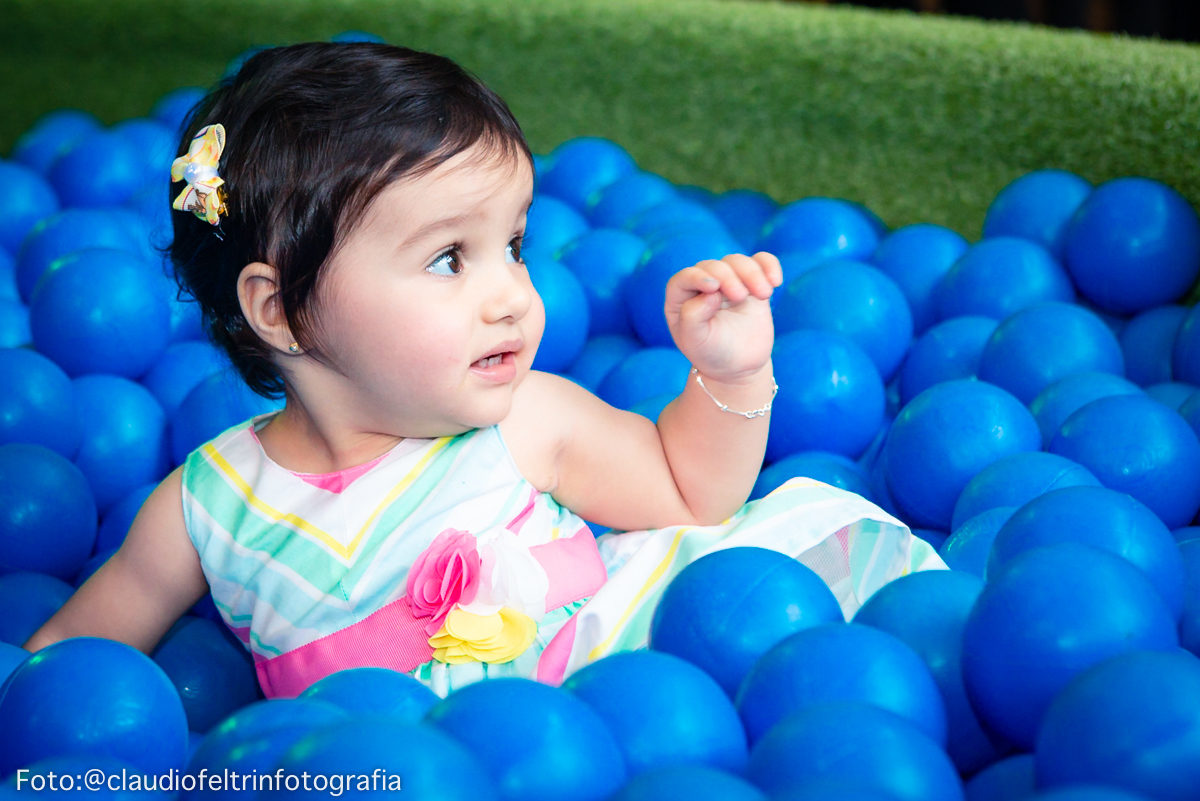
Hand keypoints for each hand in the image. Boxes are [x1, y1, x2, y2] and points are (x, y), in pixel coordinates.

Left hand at [663, 251, 782, 383]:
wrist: (738, 367)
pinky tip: (775, 281)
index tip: (714, 288)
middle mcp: (703, 284)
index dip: (698, 277)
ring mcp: (729, 281)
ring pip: (738, 262)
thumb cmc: (711, 353)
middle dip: (728, 277)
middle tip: (740, 297)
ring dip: (752, 273)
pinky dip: (769, 265)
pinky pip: (761, 262)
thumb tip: (711, 292)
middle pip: (715, 266)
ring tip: (763, 294)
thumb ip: (693, 316)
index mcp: (681, 297)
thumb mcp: (694, 340)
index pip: (685, 277)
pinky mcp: (752, 283)